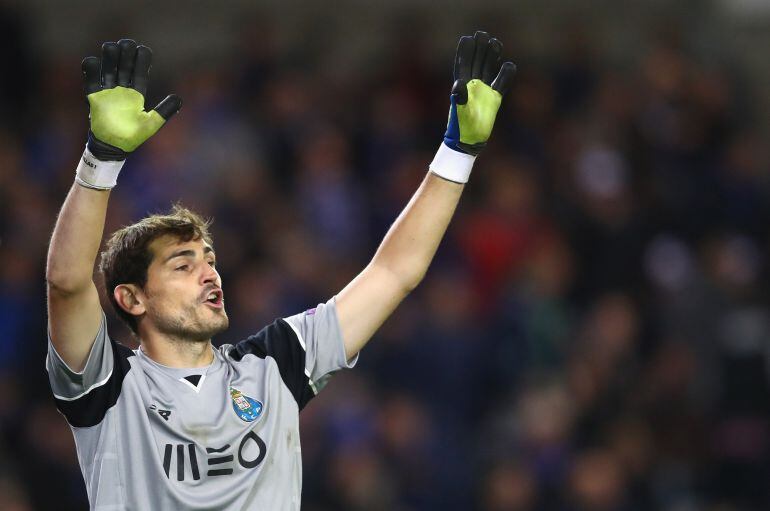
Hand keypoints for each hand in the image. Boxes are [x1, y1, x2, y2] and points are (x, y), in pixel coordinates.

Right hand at [82, 39, 181, 160]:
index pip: (140, 72)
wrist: (113, 148)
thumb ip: (164, 111)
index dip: (141, 60)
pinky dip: (91, 69)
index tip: (143, 50)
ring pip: (108, 69)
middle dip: (125, 54)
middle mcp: (122, 89)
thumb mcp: (151, 124)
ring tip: (111, 47)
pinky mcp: (94, 97)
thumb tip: (179, 98)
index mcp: (137, 94)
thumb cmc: (133, 137)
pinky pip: (91, 80)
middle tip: (127, 44)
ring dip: (110, 57)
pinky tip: (93, 61)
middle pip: (123, 66)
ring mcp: (108, 92)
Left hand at [442, 31, 515, 155]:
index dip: (465, 52)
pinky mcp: (494, 99)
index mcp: (462, 86)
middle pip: (477, 63)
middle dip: (480, 49)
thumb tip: (458, 84)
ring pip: (488, 69)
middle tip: (483, 35)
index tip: (468, 38)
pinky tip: (509, 65)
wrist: (469, 142)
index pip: (463, 64)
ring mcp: (483, 92)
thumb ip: (459, 97)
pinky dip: (505, 74)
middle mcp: (472, 87)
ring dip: (492, 57)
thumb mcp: (460, 112)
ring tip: (496, 43)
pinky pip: (501, 83)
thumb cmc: (461, 127)